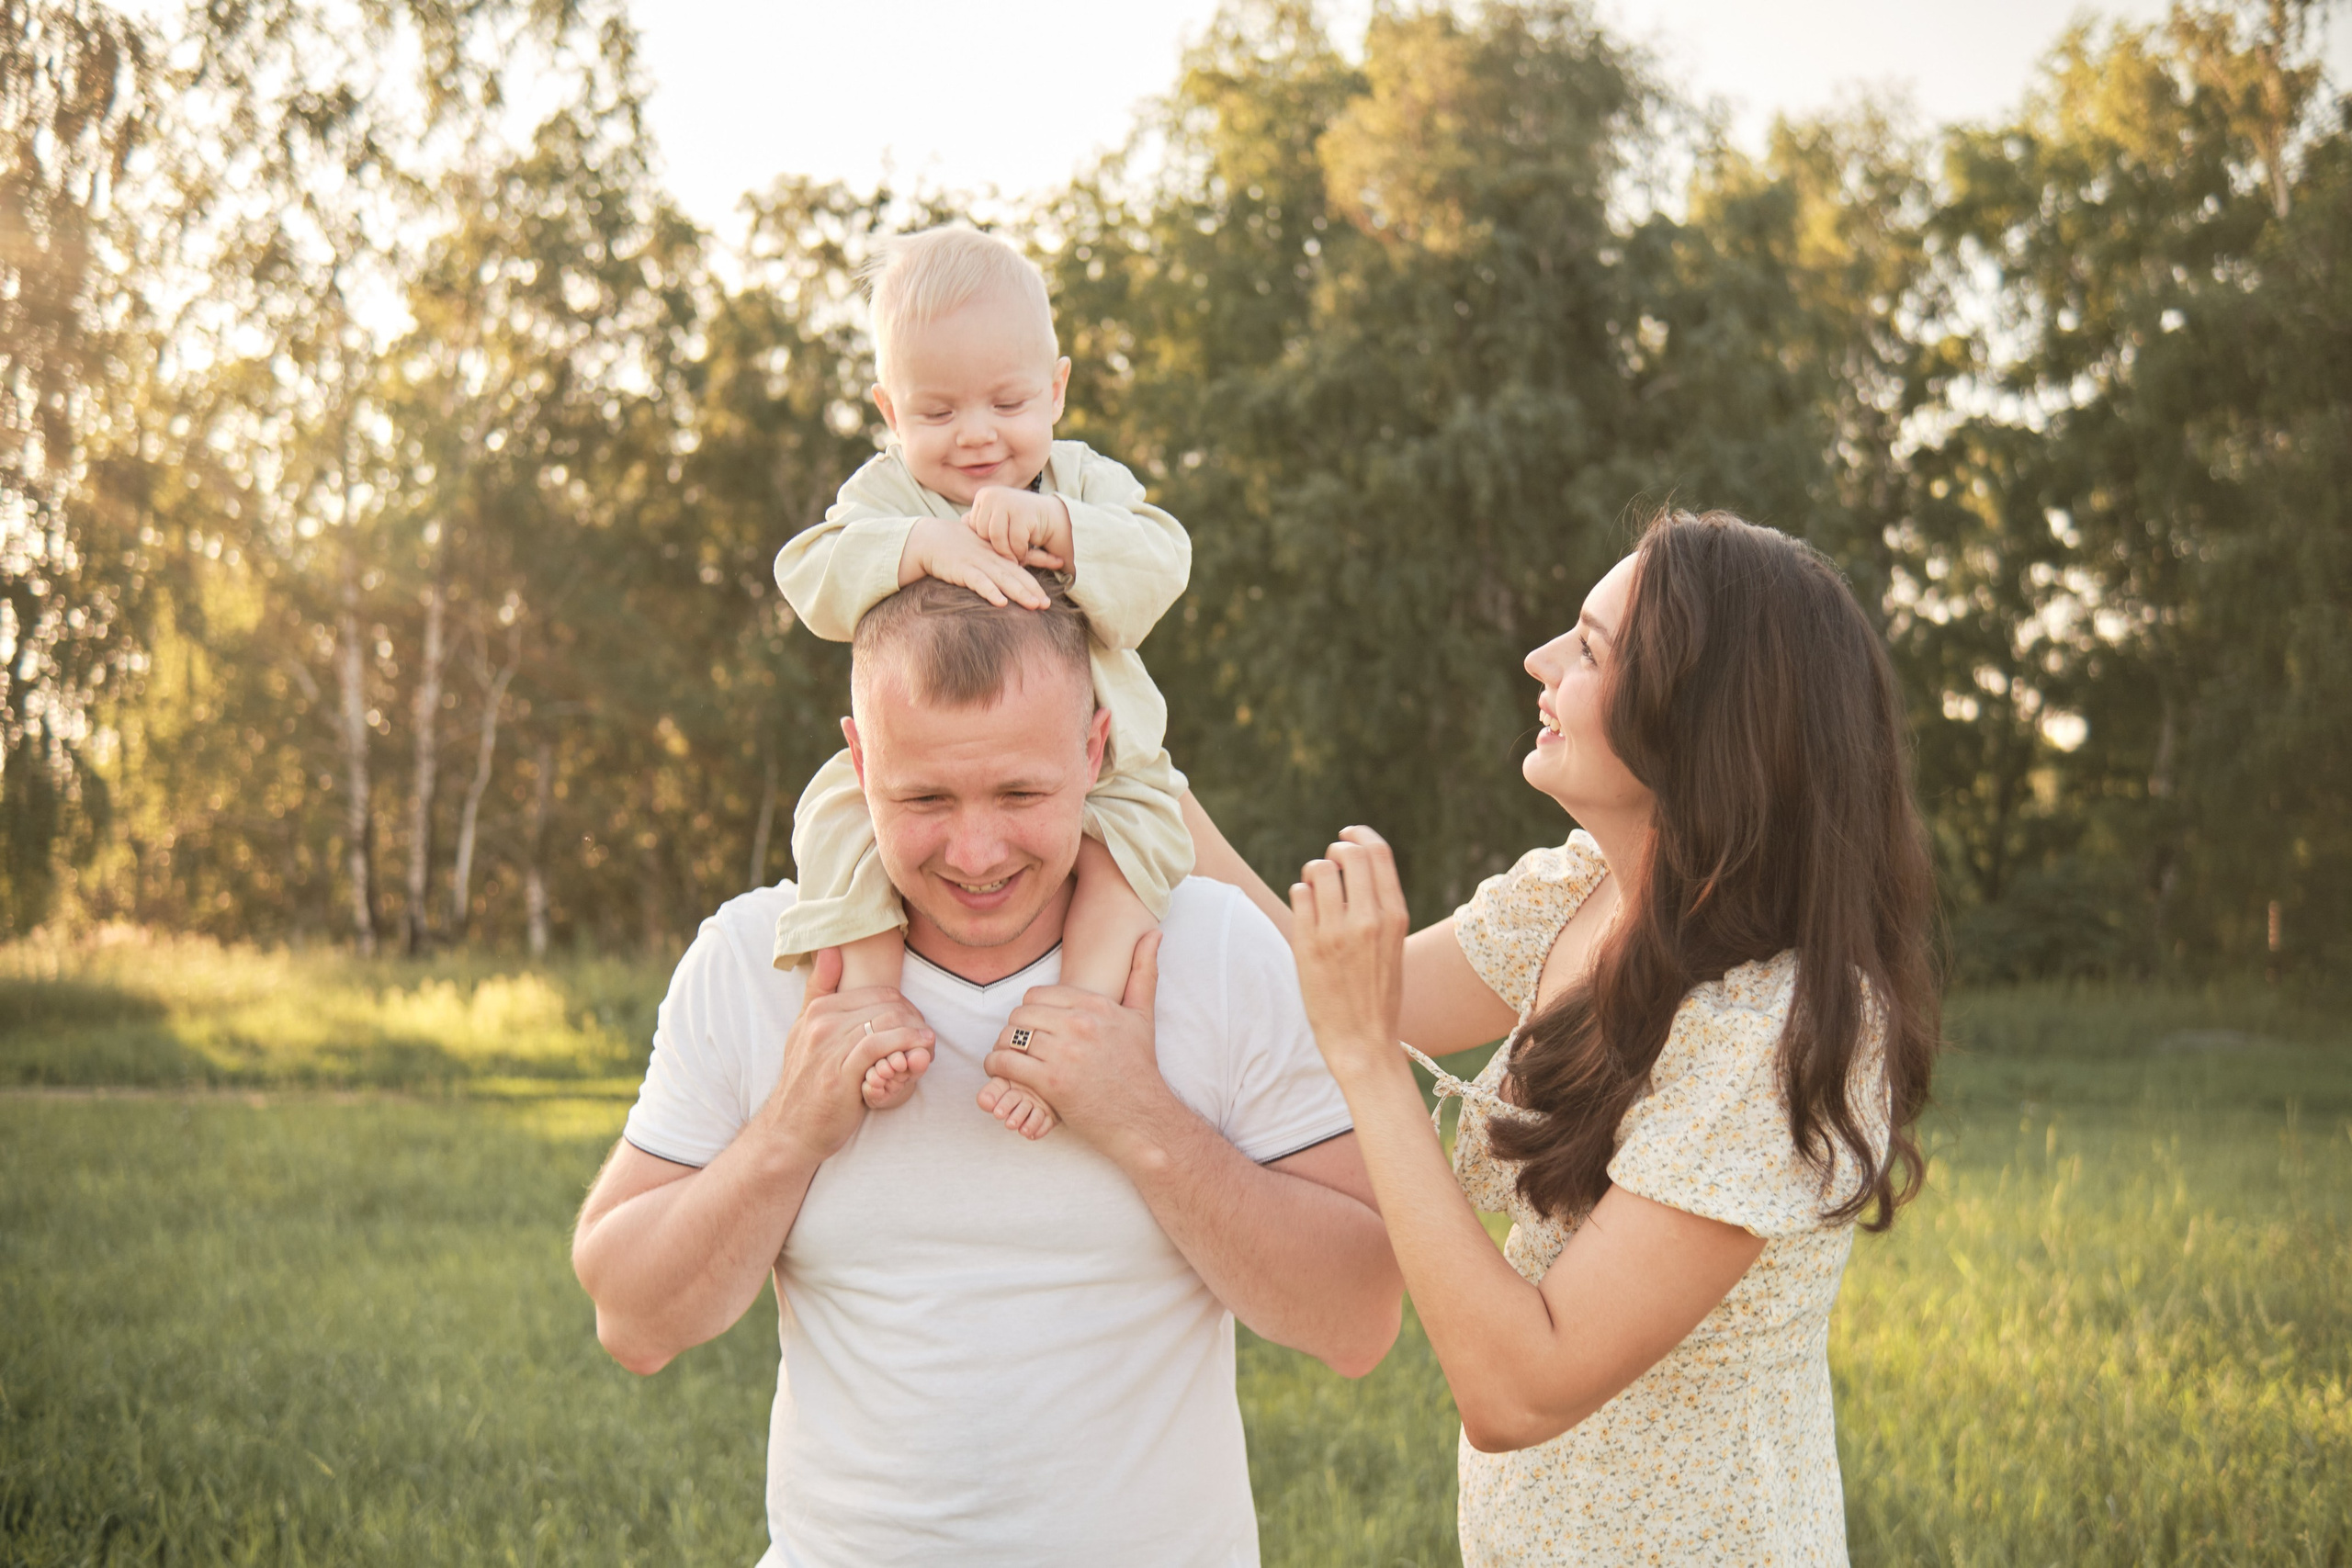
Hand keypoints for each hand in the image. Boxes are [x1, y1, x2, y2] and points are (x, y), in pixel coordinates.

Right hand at [754, 948, 935, 1163]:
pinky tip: (920, 1052)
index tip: (917, 1025)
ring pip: (886, 1023)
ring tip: (927, 1045)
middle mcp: (821, 1023)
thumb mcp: (805, 1033)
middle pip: (888, 1006)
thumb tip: (830, 949)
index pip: (879, 993)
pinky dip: (905, 1045)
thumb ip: (819, 991)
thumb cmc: (807, 1084)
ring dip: (915, 1033)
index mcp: (818, 1009)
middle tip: (927, 1037)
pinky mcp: (839, 1073)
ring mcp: (828, 1048)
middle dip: (915, 1019)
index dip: (906, 1007)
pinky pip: (880, 1047)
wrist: (790, 1130)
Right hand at [902, 515, 1053, 609]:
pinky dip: (990, 592)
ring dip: (1020, 593)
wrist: (930, 539)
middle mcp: (992, 557)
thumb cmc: (957, 546)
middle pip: (1017, 574)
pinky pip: (979, 583)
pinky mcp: (963, 571)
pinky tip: (1001, 602)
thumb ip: (1000, 556)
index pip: (1025, 555)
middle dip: (1034, 589)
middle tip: (1048, 603)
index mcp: (998, 551)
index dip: (1043, 558)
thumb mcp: (982, 547)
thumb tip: (1016, 566)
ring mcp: (978, 563)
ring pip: (1003, 580)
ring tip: (1035, 605)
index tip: (1062, 562)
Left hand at [964, 486, 1071, 573]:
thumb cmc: (1023, 523)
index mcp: (984, 496)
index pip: (973, 527)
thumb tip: (960, 524)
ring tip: (1016, 557)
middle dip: (996, 548)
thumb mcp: (998, 520)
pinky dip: (1020, 552)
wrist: (1056, 518)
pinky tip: (1025, 554)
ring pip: (996, 538)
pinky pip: (1014, 541)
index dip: (985, 542)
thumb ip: (980, 522)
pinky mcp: (1022, 512)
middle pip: (982, 533)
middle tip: (1009, 555)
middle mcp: (993, 495)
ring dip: (1008, 553)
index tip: (999, 547)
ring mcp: (1008, 501)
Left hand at [981, 932, 1178, 1161]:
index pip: (1037, 995)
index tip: (1034, 1029)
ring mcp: (1064, 1053)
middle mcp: (1079, 1024)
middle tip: (1018, 1046)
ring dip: (1002, 1049)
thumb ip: (1143, 971)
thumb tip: (1154, 933)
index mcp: (1095, 1005)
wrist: (1143, 1117)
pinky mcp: (1050, 1082)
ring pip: (1009, 1037)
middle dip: (1014, 1030)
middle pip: (1020, 1015)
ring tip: (1007, 1060)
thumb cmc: (1140, 1068)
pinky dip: (996, 1067)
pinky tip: (1002, 1073)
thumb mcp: (1144, 1015)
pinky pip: (1005, 1063)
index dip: (1030, 1013)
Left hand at [1287, 827, 1411, 1084]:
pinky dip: (1300, 895)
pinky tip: (1306, 913)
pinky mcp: (1308, 944)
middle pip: (1347, 854)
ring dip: (1313, 874)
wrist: (1363, 1040)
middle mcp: (1368, 919)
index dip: (1359, 835)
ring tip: (1315, 893)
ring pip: (1317, 869)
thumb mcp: (1393, 944)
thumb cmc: (1378, 993)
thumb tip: (1355, 865)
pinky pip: (1298, 894)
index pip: (1378, 853)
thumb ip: (1379, 907)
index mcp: (1395, 916)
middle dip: (1334, 852)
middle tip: (1329, 866)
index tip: (1347, 835)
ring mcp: (1336, 931)